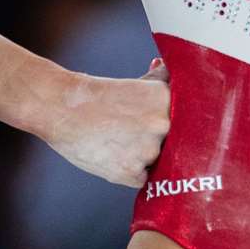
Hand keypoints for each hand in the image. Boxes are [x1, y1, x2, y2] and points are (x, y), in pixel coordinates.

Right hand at [39, 57, 171, 187]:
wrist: (63, 108)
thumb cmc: (99, 95)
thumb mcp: (136, 83)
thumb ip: (160, 80)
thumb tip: (169, 70)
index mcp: (166, 98)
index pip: (186, 118)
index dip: (177, 122)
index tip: (164, 123)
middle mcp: (162, 124)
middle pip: (174, 141)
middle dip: (159, 139)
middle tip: (136, 132)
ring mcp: (148, 150)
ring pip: (158, 160)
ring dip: (144, 155)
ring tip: (120, 141)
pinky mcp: (131, 173)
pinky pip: (143, 178)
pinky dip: (131, 171)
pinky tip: (115, 155)